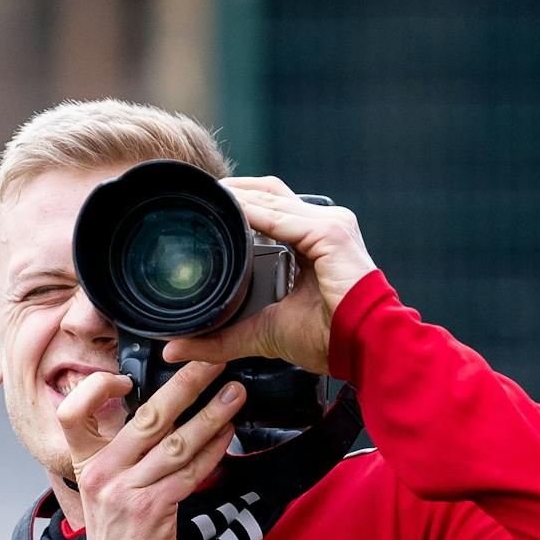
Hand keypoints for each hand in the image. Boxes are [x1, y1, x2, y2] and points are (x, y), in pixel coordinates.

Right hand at [56, 361, 241, 539]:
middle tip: (212, 362)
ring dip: (211, 415)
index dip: (96, 389)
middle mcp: (101, 473)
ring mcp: (125, 492)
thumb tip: (159, 419)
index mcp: (85, 465)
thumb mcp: (107, 494)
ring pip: (175, 442)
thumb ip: (124, 458)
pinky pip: (190, 472)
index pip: (73, 412)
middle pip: (145, 416)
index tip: (126, 378)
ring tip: (235, 394)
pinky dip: (213, 451)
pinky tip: (229, 436)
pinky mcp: (152, 511)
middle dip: (185, 385)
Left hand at [162, 176, 376, 374]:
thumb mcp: (263, 333)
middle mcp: (324, 225)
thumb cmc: (327, 340)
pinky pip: (284, 217)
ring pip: (274, 199)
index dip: (238, 202)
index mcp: (314, 241)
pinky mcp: (331, 233)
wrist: (364, 349)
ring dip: (238, 195)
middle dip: (233, 190)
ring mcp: (330, 225)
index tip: (203, 206)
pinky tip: (230, 211)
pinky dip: (255, 213)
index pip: (272, 207)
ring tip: (206, 197)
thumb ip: (221, 338)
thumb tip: (175, 348)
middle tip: (197, 194)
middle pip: (271, 193)